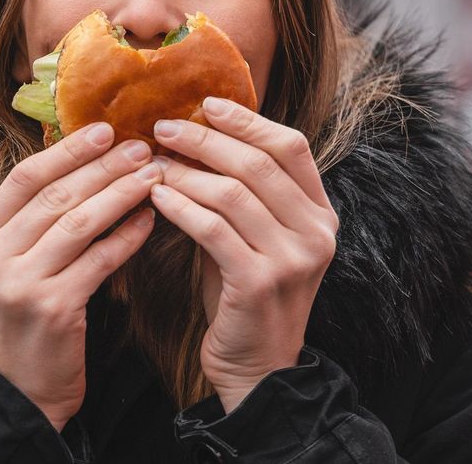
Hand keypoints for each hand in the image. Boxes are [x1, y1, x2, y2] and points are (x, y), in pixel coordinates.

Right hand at [0, 123, 161, 430]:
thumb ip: (32, 224)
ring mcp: (20, 283)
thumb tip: (84, 166)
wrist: (19, 396)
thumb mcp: (9, 269)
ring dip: (121, 194)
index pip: (24, 178)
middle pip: (55, 196)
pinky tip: (149, 219)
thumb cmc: (23, 325)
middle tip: (140, 147)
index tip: (104, 130)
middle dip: (103, 167)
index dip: (66, 150)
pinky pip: (100, 260)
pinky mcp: (54, 308)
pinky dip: (127, 236)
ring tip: (153, 175)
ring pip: (80, 222)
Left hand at [149, 97, 337, 412]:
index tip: (206, 104)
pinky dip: (181, 207)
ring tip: (151, 163)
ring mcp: (293, 259)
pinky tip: (156, 196)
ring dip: (186, 171)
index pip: (291, 146)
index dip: (248, 120)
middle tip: (163, 128)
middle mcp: (316, 232)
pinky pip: (213, 229)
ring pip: (233, 192)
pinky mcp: (260, 283)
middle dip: (207, 139)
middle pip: (259, 163)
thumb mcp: (252, 236)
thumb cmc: (243, 295)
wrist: (256, 367)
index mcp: (320, 213)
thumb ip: (239, 192)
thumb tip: (195, 134)